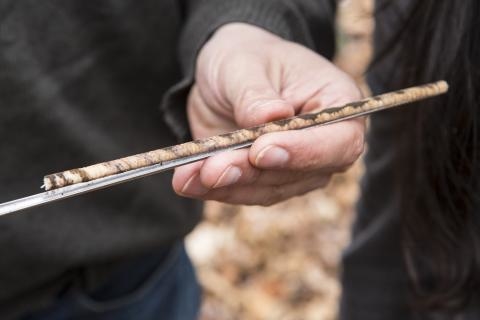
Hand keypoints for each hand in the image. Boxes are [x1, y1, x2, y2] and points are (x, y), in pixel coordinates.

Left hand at [172, 23, 364, 204]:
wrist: (227, 75)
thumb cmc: (246, 59)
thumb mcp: (245, 63)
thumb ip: (256, 94)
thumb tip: (269, 119)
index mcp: (337, 105)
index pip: (337, 142)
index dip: (303, 152)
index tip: (261, 151)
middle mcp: (323, 144)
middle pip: (300, 174)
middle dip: (251, 173)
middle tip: (212, 169)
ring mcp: (296, 167)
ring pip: (268, 189)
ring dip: (227, 186)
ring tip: (187, 176)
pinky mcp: (265, 179)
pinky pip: (243, 191)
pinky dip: (213, 189)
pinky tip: (186, 181)